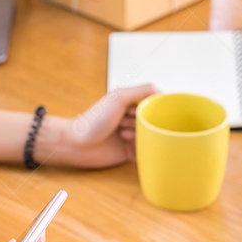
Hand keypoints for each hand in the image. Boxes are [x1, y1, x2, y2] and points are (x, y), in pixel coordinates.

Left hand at [42, 85, 156, 168]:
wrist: (78, 144)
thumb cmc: (93, 119)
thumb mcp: (119, 97)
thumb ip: (143, 90)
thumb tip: (163, 93)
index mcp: (129, 104)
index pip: (153, 103)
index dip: (152, 105)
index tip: (148, 107)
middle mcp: (131, 119)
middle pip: (153, 119)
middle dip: (143, 119)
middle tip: (127, 119)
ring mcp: (131, 135)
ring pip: (151, 134)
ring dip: (138, 132)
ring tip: (121, 131)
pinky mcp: (130, 151)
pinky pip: (146, 149)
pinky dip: (140, 144)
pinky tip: (124, 140)